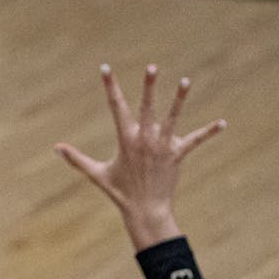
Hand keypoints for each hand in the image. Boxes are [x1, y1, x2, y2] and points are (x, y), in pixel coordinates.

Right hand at [54, 64, 225, 250]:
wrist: (146, 211)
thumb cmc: (120, 192)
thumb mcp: (97, 174)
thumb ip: (76, 159)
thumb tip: (55, 148)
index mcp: (125, 139)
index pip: (116, 106)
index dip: (110, 86)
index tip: (105, 69)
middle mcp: (145, 139)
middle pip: (148, 107)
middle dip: (149, 86)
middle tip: (152, 66)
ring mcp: (163, 146)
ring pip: (172, 117)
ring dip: (180, 99)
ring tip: (186, 80)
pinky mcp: (178, 155)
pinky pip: (195, 140)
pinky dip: (209, 132)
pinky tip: (223, 123)